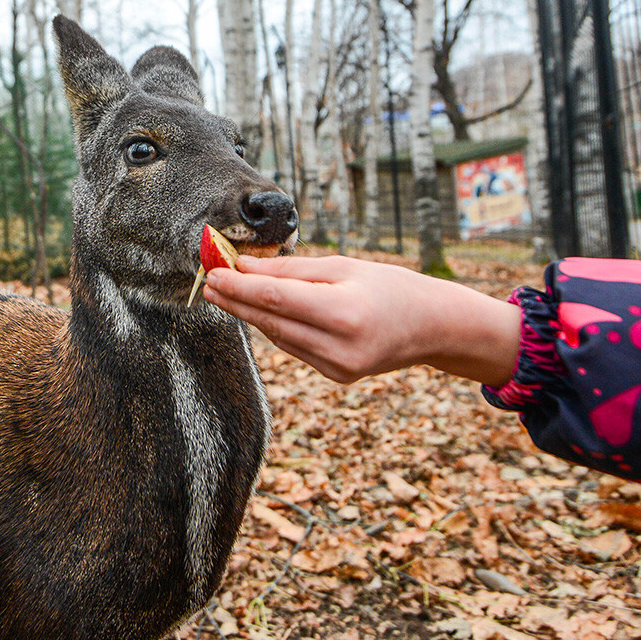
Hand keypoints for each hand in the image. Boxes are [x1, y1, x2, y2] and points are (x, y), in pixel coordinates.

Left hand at [203, 255, 521, 386]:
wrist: (433, 327)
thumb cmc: (389, 286)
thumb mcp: (342, 267)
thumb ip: (290, 269)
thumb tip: (243, 264)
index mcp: (344, 313)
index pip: (276, 298)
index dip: (239, 286)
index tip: (213, 272)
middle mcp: (340, 346)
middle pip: (270, 321)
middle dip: (235, 300)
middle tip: (208, 282)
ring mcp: (338, 366)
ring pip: (278, 337)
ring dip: (250, 314)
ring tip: (225, 292)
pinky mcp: (336, 376)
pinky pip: (294, 347)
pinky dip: (275, 328)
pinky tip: (260, 311)